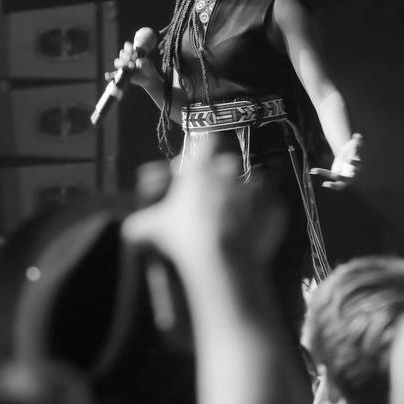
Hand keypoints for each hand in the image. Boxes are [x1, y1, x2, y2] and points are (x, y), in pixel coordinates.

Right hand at [112, 29, 159, 88]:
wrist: (148, 78)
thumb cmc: (148, 69)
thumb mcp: (148, 65)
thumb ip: (144, 63)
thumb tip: (138, 62)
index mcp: (133, 52)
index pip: (127, 46)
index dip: (129, 48)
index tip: (134, 53)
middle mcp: (127, 58)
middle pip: (122, 54)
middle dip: (126, 57)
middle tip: (132, 62)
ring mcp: (124, 65)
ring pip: (117, 62)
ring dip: (121, 64)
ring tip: (128, 68)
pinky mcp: (122, 73)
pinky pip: (114, 74)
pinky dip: (110, 75)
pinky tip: (107, 76)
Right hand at [123, 137, 285, 272]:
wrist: (223, 262)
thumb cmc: (184, 236)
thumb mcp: (152, 229)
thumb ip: (139, 223)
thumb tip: (128, 229)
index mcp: (202, 168)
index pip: (207, 142)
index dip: (203, 152)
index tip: (198, 168)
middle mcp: (231, 171)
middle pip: (228, 166)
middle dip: (220, 180)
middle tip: (210, 203)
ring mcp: (256, 188)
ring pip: (250, 186)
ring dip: (242, 198)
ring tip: (231, 222)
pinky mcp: (275, 207)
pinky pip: (268, 207)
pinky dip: (261, 216)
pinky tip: (249, 233)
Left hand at [310, 133, 361, 189]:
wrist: (348, 158)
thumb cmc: (353, 151)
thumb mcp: (355, 145)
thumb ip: (357, 140)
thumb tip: (357, 135)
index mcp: (357, 166)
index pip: (357, 165)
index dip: (355, 163)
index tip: (351, 160)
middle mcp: (351, 174)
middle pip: (348, 179)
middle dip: (343, 179)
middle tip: (337, 176)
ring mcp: (343, 177)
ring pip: (339, 185)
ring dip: (332, 185)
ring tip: (325, 184)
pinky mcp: (335, 176)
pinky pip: (328, 175)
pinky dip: (321, 172)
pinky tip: (313, 170)